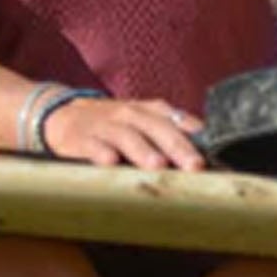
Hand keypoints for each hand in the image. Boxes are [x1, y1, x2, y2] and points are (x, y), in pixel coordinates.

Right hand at [41, 96, 205, 171]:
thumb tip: (208, 151)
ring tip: (158, 166)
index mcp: (148, 111)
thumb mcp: (142, 121)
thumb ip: (172, 131)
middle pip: (157, 128)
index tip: (213, 155)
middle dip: (178, 147)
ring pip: (127, 136)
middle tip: (195, 166)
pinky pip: (92, 145)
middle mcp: (129, 114)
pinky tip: (111, 164)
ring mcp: (105, 125)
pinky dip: (101, 153)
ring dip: (143, 151)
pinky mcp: (81, 138)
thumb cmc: (113, 124)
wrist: (62, 115)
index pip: (176, 120)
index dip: (195, 137)